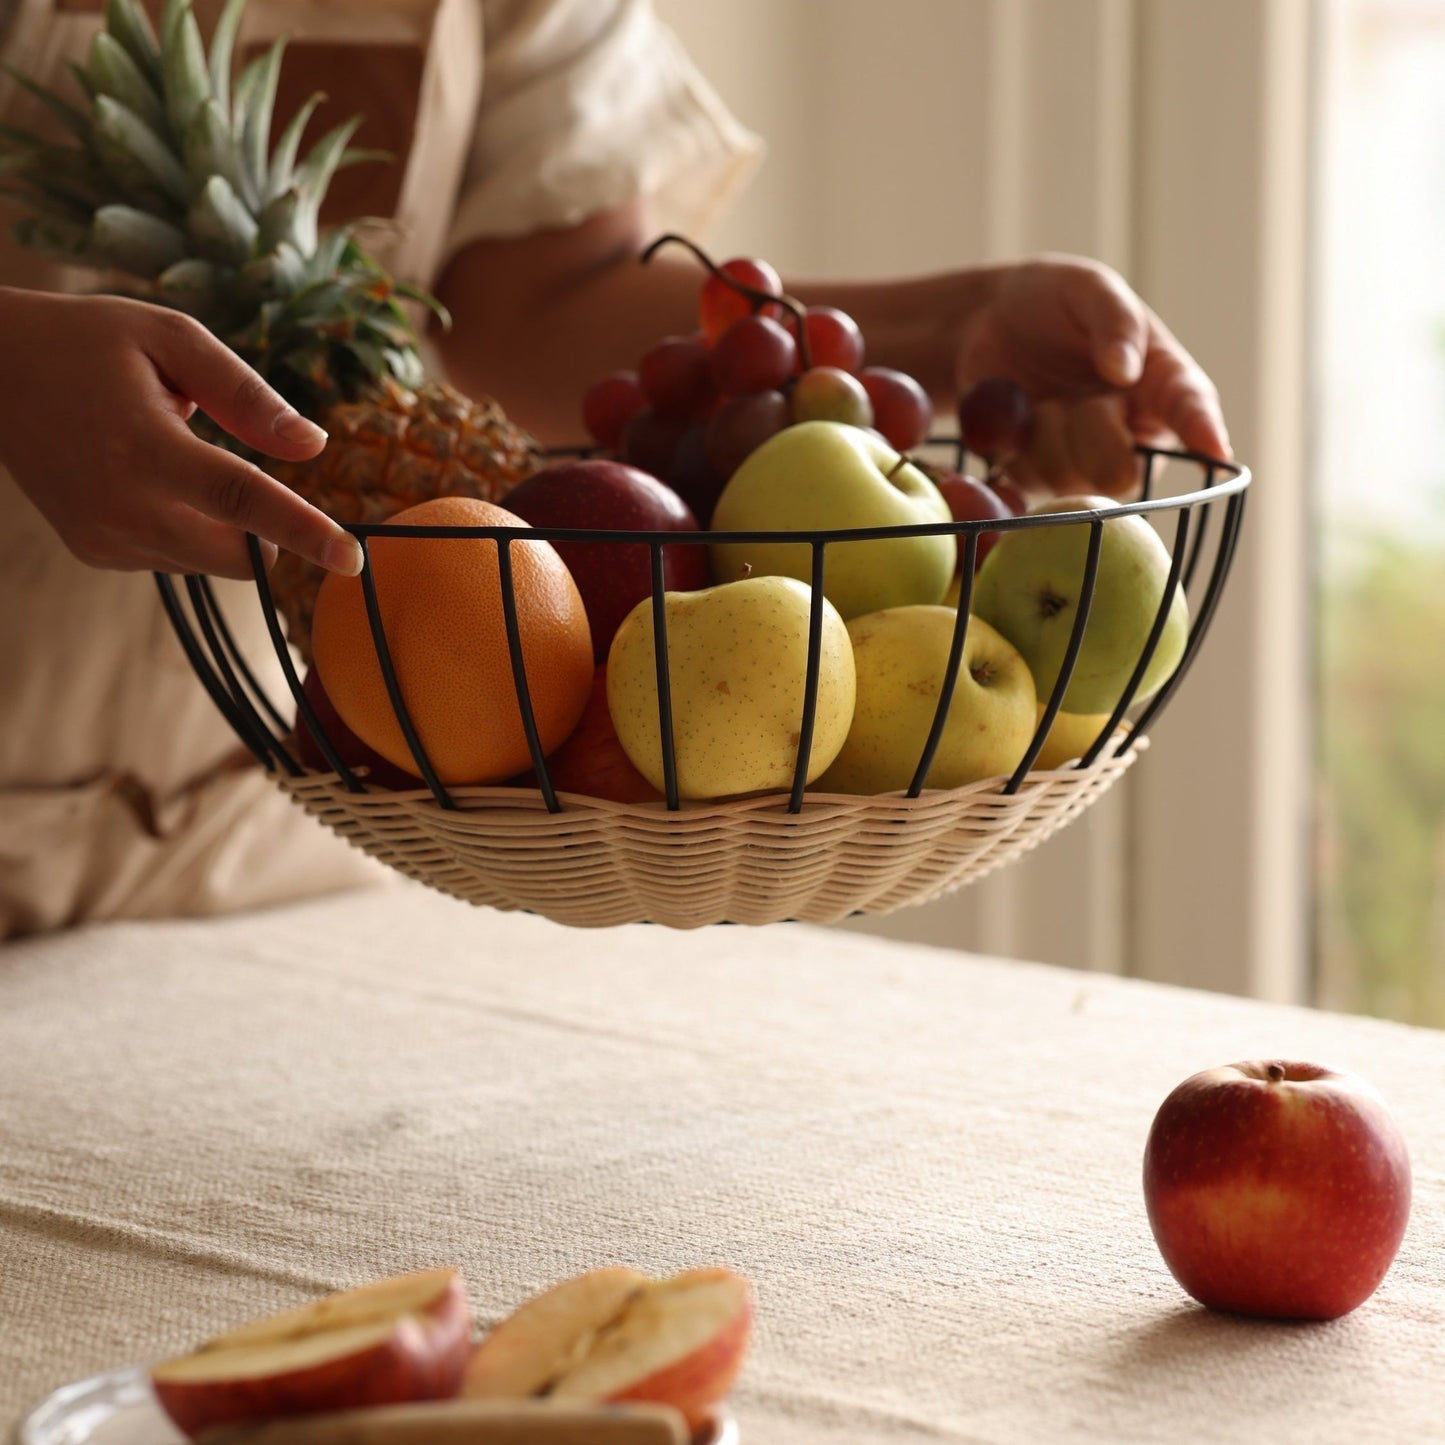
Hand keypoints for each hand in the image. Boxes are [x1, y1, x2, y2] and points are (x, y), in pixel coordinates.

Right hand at [0, 289, 363, 579]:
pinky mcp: (95, 552)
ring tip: (172, 459)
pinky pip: (175, 558)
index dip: (303, 532)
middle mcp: (121, 505)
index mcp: (144, 446)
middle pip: (237, 556)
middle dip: (270, 537)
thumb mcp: (171, 338)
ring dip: (223, 528)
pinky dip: (186, 530)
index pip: (241, 501)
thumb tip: (314, 445)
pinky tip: (146, 480)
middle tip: (255, 483)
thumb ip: (246, 393)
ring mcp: (103, 536)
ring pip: (211, 563)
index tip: (352, 559)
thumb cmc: (89, 343)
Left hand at [953, 255, 1229, 495]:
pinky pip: (1029, 484)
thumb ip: (1114, 319)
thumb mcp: (1088, 288)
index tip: (1215, 451)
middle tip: (1074, 397)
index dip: (1203, 433)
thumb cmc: (1053, 300)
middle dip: (1092, 433)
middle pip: (1125, 472)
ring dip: (1046, 435)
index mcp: (1161, 383)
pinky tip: (1017, 419)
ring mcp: (1083, 460)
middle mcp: (1130, 432)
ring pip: (1072, 480)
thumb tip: (1127, 369)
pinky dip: (1014, 449)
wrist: (985, 320)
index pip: (1190, 411)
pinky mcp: (1039, 476)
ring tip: (1041, 399)